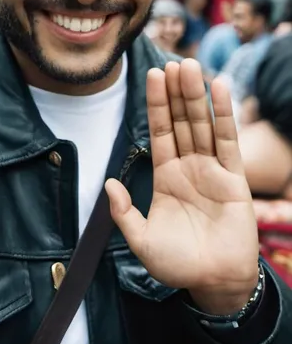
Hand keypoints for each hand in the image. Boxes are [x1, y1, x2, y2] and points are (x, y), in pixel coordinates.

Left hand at [106, 59, 258, 313]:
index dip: (156, 104)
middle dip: (176, 92)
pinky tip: (219, 87)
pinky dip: (225, 114)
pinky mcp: (234, 178)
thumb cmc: (177, 265)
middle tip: (172, 60)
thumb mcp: (141, 240)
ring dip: (196, 95)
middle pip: (182, 121)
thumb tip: (108, 183)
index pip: (160, 131)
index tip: (152, 75)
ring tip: (190, 64)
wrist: (213, 282)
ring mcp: (212, 170)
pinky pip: (228, 141)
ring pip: (203, 124)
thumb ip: (123, 213)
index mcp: (166, 176)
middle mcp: (189, 167)